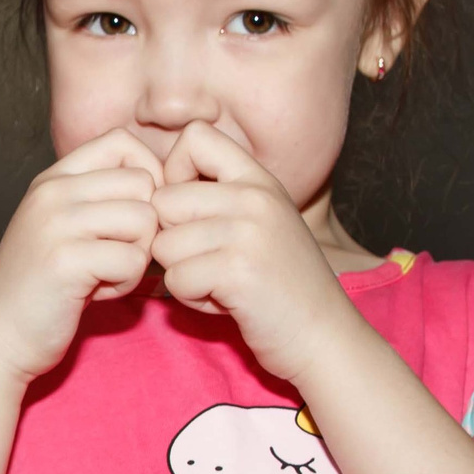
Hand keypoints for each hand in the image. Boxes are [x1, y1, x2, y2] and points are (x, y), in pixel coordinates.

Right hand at [0, 130, 164, 382]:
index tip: (134, 215)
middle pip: (144, 184)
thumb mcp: (64, 227)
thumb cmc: (44, 287)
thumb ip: (101, 199)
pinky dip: (125, 283)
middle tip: (115, 256)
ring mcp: (55, 223)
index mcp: (53, 179)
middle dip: (145, 226)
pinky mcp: (65, 261)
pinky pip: (133, 260)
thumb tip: (168, 182)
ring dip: (137, 256)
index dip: (147, 175)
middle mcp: (52, 192)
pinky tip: (95, 292)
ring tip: (104, 274)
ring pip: (145, 220)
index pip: (123, 142)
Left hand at [150, 121, 342, 379]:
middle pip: (163, 200)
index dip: (174, 172)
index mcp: (259, 179)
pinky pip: (176, 280)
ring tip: (219, 283)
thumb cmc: (279, 285)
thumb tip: (150, 191)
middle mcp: (255, 197)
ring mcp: (249, 232)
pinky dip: (191, 299)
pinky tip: (225, 302)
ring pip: (163, 245)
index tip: (188, 210)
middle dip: (171, 239)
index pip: (195, 136)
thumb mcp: (258, 224)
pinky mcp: (239, 271)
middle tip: (206, 262)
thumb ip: (216, 200)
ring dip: (181, 274)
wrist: (324, 336)